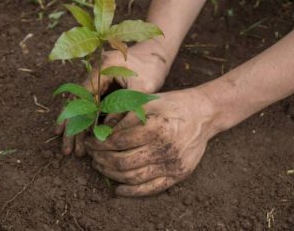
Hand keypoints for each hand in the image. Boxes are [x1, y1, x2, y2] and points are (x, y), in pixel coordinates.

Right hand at [56, 39, 173, 155]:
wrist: (155, 56)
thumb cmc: (150, 71)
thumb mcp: (142, 90)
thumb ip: (125, 108)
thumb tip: (106, 132)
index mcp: (102, 67)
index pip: (84, 97)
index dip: (79, 119)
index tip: (79, 139)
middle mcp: (93, 72)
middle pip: (76, 103)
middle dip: (72, 128)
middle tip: (68, 151)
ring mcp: (93, 80)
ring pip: (79, 107)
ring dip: (76, 128)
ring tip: (72, 151)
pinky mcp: (98, 88)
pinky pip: (87, 107)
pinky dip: (83, 123)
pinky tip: (78, 139)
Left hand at [85, 86, 222, 196]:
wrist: (204, 114)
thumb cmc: (173, 105)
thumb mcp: (148, 101)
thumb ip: (124, 114)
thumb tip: (101, 129)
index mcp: (155, 128)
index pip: (117, 142)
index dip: (98, 144)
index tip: (90, 142)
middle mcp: (164, 148)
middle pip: (122, 162)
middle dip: (101, 159)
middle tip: (92, 155)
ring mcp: (172, 164)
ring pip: (132, 177)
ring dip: (111, 174)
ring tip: (101, 166)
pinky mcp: (178, 174)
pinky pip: (151, 189)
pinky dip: (131, 192)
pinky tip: (118, 188)